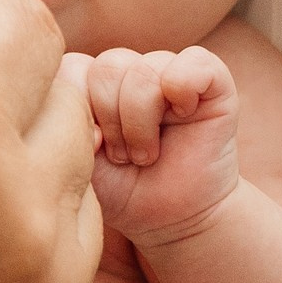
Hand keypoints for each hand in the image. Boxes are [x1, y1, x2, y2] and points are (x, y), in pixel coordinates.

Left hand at [74, 46, 240, 245]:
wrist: (173, 219)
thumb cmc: (123, 190)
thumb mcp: (80, 160)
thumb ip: (67, 122)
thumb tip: (79, 104)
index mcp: (97, 82)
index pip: (74, 66)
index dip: (79, 109)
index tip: (93, 149)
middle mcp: (134, 70)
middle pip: (108, 67)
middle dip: (111, 120)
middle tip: (124, 157)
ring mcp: (172, 71)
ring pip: (144, 70)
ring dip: (142, 122)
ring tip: (147, 154)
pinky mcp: (213, 81)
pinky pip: (195, 63)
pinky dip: (183, 89)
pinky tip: (183, 116)